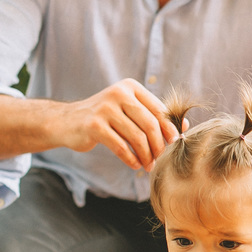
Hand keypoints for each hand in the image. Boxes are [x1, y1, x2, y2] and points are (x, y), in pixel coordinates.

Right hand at [57, 79, 180, 169]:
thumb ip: (153, 116)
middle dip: (159, 145)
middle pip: (150, 124)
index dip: (169, 129)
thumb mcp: (128, 110)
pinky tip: (135, 164)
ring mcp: (105, 108)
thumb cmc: (105, 118)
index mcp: (130, 87)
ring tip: (148, 164)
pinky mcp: (94, 125)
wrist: (68, 122)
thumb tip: (184, 126)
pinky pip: (121, 147)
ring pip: (137, 137)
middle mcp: (118, 93)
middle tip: (160, 158)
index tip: (174, 144)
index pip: (158, 109)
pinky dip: (131, 159)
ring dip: (146, 155)